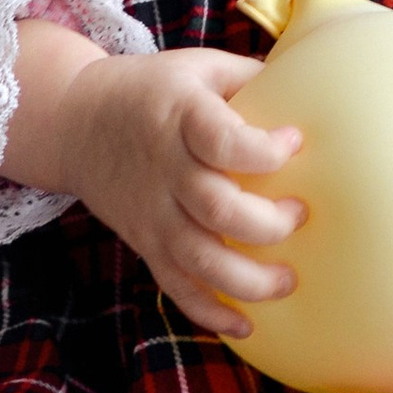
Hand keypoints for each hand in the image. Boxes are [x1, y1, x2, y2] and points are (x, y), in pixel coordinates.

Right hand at [1, 19, 303, 338]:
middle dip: (268, 223)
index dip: (263, 151)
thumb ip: (252, 77)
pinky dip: (209, 312)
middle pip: (216, 208)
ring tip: (288, 280)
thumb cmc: (152, 90)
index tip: (294, 142)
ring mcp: (152, 212)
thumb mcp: (197, 67)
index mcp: (179, 116)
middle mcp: (164, 168)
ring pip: (199, 259)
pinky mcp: (145, 242)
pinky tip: (246, 325)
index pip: (221, 141)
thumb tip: (319, 89)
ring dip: (249, 279)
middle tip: (300, 215)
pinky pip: (175, 286)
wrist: (73, 122)